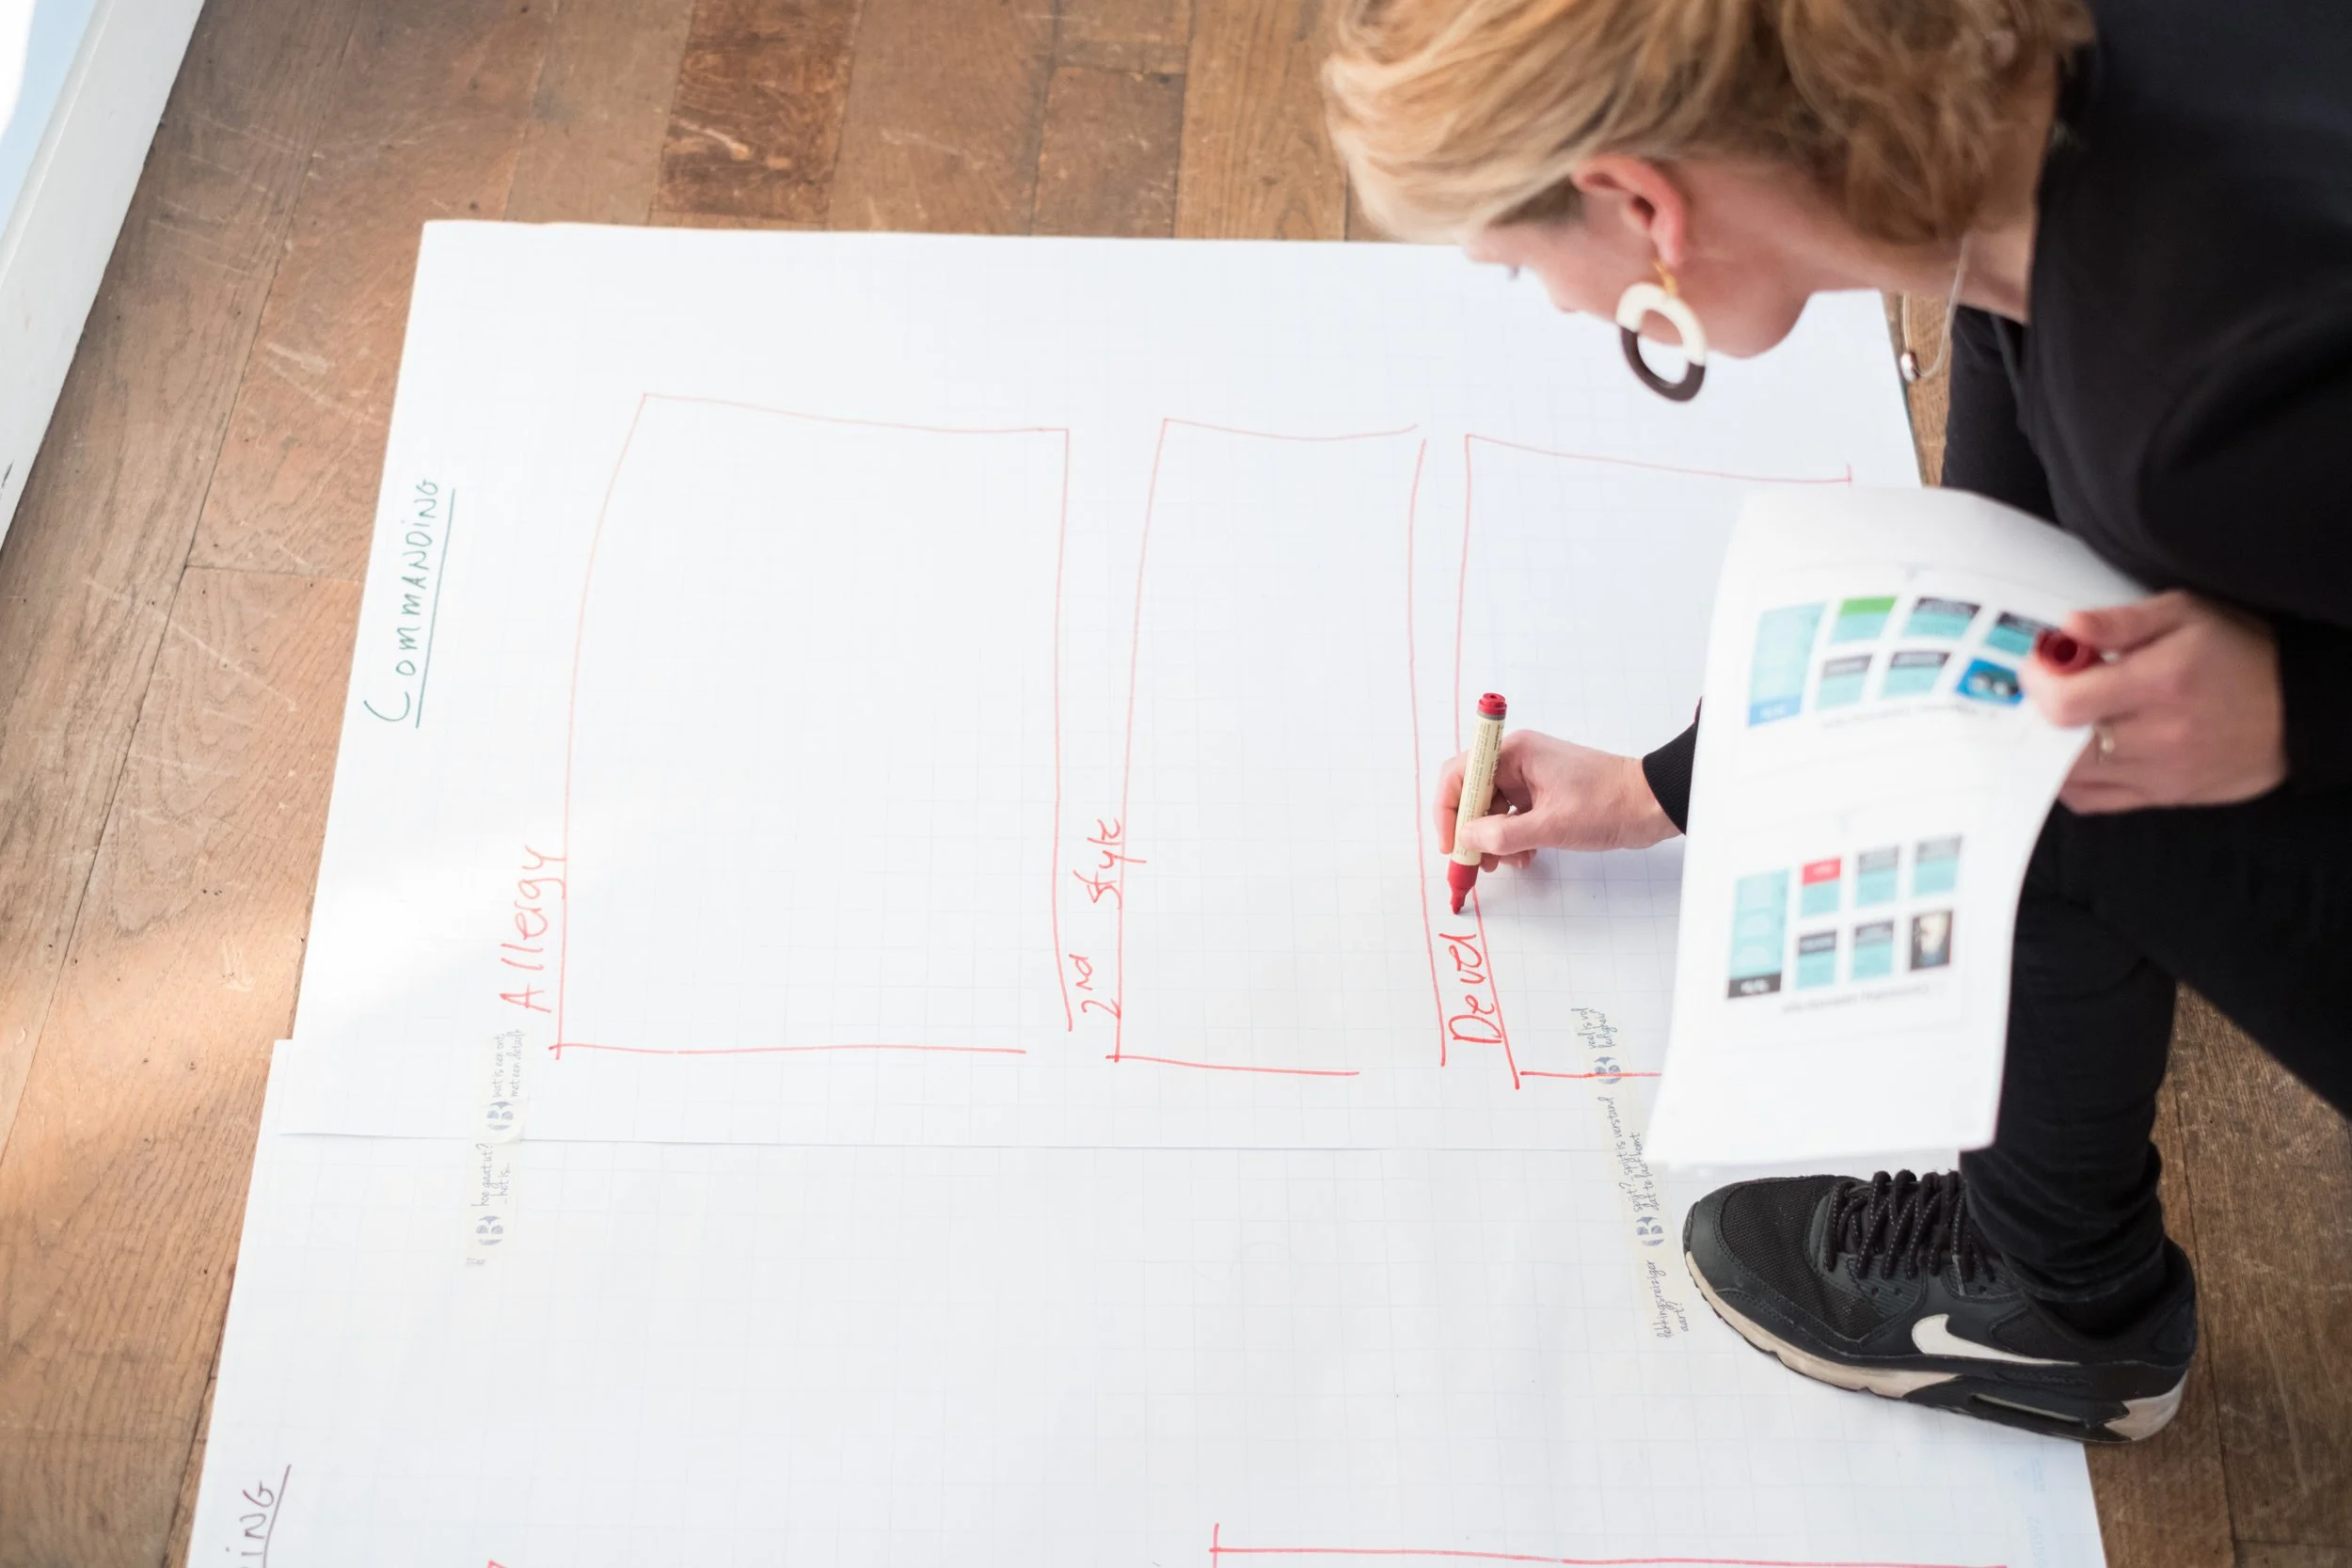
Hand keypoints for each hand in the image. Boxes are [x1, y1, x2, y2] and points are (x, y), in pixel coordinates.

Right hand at [1433, 728, 1678, 867]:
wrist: (1653, 804)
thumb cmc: (1609, 804)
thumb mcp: (1551, 826)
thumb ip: (1502, 835)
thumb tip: (1466, 839)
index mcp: (1514, 753)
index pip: (1458, 774)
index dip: (1447, 811)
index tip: (1451, 844)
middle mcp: (1517, 760)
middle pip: (1472, 794)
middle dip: (1471, 831)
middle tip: (1476, 863)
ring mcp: (1531, 777)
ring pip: (1492, 809)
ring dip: (1493, 839)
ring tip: (1507, 863)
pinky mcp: (1543, 794)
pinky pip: (1512, 816)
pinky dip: (1512, 838)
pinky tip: (1524, 856)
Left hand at [2020, 589, 2285, 812]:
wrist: (2300, 709)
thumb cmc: (2240, 652)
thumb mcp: (2186, 615)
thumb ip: (2121, 621)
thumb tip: (2068, 627)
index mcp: (2160, 683)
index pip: (2066, 702)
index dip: (2037, 683)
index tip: (2040, 666)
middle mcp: (2157, 735)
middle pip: (2060, 744)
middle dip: (2039, 715)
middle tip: (2047, 693)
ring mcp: (2159, 773)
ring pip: (2070, 776)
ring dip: (2050, 749)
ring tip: (2063, 720)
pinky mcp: (2162, 797)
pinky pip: (2093, 802)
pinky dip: (2070, 782)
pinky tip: (2074, 755)